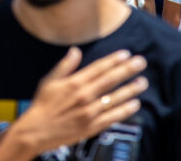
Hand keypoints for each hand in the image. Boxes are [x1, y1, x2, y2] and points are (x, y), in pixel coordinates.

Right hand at [0, 47, 146, 158]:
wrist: (36, 130)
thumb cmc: (42, 104)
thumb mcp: (49, 81)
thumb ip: (65, 66)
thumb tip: (75, 50)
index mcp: (74, 83)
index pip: (98, 68)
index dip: (113, 60)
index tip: (126, 54)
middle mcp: (84, 96)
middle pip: (110, 80)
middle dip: (127, 70)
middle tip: (141, 62)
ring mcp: (90, 112)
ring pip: (115, 98)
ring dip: (131, 89)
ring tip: (143, 82)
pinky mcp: (92, 126)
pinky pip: (113, 117)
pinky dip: (125, 110)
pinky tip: (135, 104)